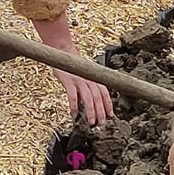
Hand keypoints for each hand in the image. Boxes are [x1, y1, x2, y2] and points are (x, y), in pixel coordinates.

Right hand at [32, 11, 111, 126]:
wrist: (63, 51)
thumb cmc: (74, 64)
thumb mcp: (86, 73)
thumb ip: (91, 84)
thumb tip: (93, 100)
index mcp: (95, 77)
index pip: (105, 93)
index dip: (108, 104)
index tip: (111, 115)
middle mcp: (89, 79)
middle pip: (98, 98)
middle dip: (101, 112)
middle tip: (101, 123)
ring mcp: (79, 80)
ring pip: (88, 98)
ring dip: (90, 112)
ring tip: (91, 122)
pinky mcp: (69, 82)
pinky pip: (73, 96)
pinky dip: (74, 106)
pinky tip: (73, 115)